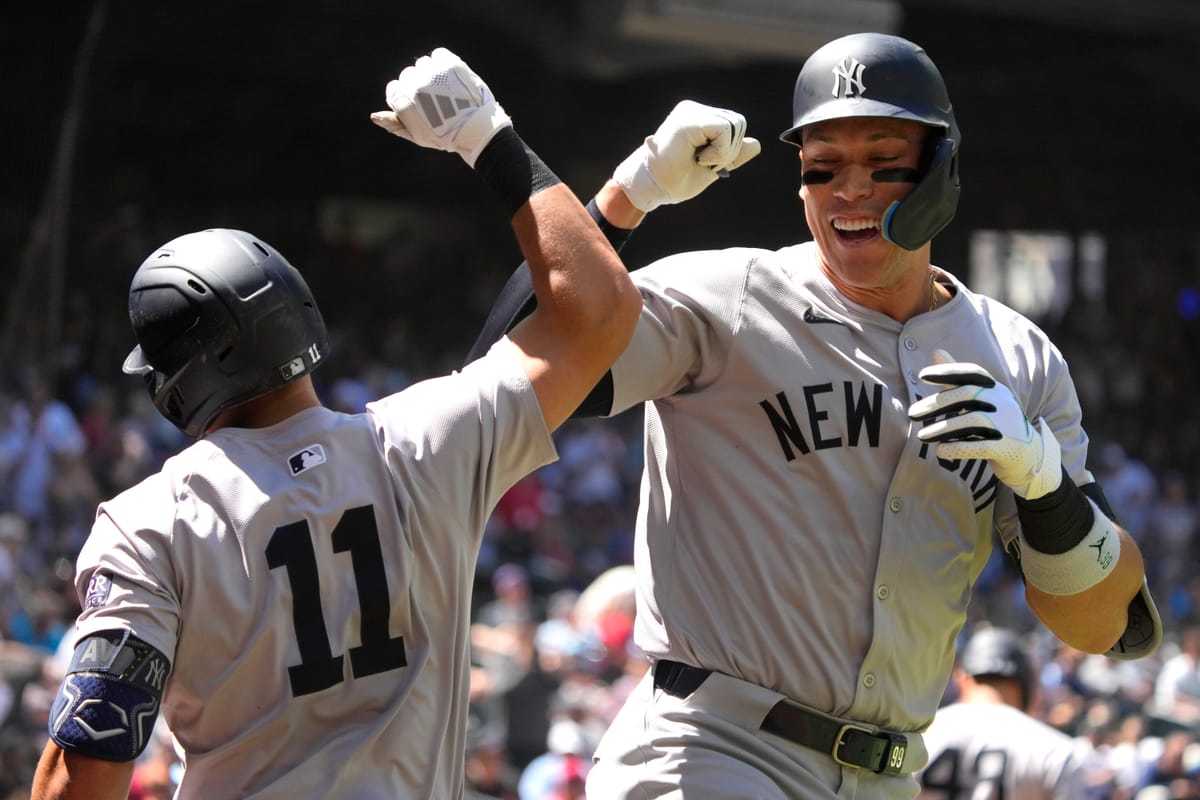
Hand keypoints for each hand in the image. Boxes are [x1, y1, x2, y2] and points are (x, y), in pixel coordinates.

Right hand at [370, 47, 510, 166]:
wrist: (476, 129)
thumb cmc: (445, 136)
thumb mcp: (417, 136)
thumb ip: (395, 125)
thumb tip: (373, 116)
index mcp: (403, 103)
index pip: (394, 88)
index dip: (407, 97)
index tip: (421, 105)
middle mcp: (414, 86)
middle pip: (408, 75)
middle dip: (419, 85)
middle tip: (436, 99)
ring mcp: (431, 73)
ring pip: (423, 64)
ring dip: (432, 73)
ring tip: (446, 89)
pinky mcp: (448, 64)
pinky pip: (439, 54)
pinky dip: (444, 62)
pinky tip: (452, 77)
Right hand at [612, 100, 760, 212]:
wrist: (650, 188)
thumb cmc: (674, 180)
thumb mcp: (712, 166)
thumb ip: (732, 154)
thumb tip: (756, 144)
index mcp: (698, 118)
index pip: (734, 125)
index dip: (729, 149)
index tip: (704, 162)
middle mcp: (694, 110)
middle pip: (738, 123)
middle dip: (729, 150)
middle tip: (702, 162)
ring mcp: (690, 112)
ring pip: (735, 125)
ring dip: (723, 152)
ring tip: (698, 160)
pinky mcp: (689, 121)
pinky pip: (725, 130)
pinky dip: (720, 151)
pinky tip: (699, 158)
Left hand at [907, 349, 1061, 499]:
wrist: (1029, 457)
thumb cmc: (996, 424)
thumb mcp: (980, 400)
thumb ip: (957, 380)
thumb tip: (936, 351)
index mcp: (996, 389)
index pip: (973, 373)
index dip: (948, 372)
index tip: (922, 376)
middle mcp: (1004, 403)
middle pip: (968, 395)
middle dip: (937, 403)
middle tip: (912, 413)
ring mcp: (1009, 425)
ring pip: (973, 421)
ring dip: (943, 428)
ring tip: (921, 436)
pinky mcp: (1009, 448)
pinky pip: (981, 446)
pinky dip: (958, 448)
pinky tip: (940, 452)